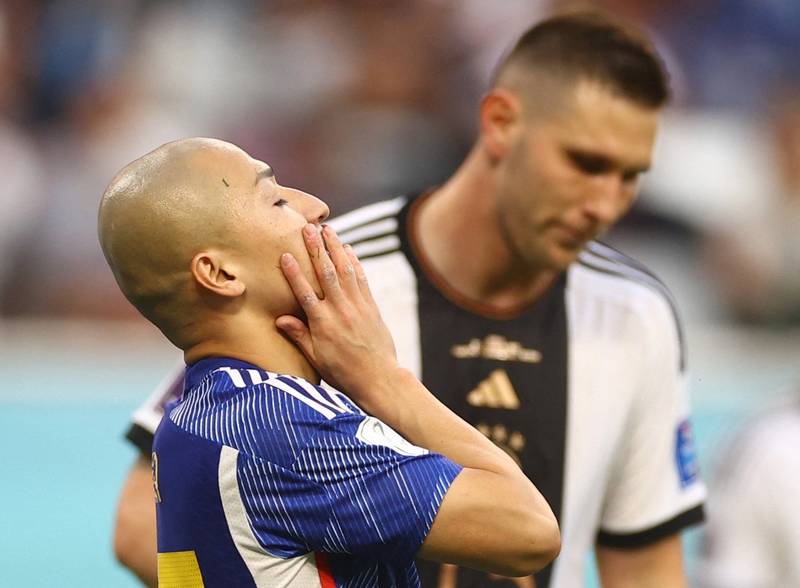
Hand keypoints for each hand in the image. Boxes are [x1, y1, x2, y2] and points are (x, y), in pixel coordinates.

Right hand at [276, 223, 397, 396]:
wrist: (378, 378)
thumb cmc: (343, 372)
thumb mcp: (316, 358)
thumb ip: (299, 336)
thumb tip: (279, 319)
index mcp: (322, 324)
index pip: (304, 293)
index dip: (294, 273)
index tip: (285, 255)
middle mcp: (340, 310)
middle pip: (326, 273)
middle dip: (316, 248)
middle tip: (307, 228)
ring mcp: (357, 306)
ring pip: (345, 270)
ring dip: (335, 247)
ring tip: (327, 229)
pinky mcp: (371, 306)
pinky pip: (361, 278)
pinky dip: (354, 261)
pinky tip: (346, 248)